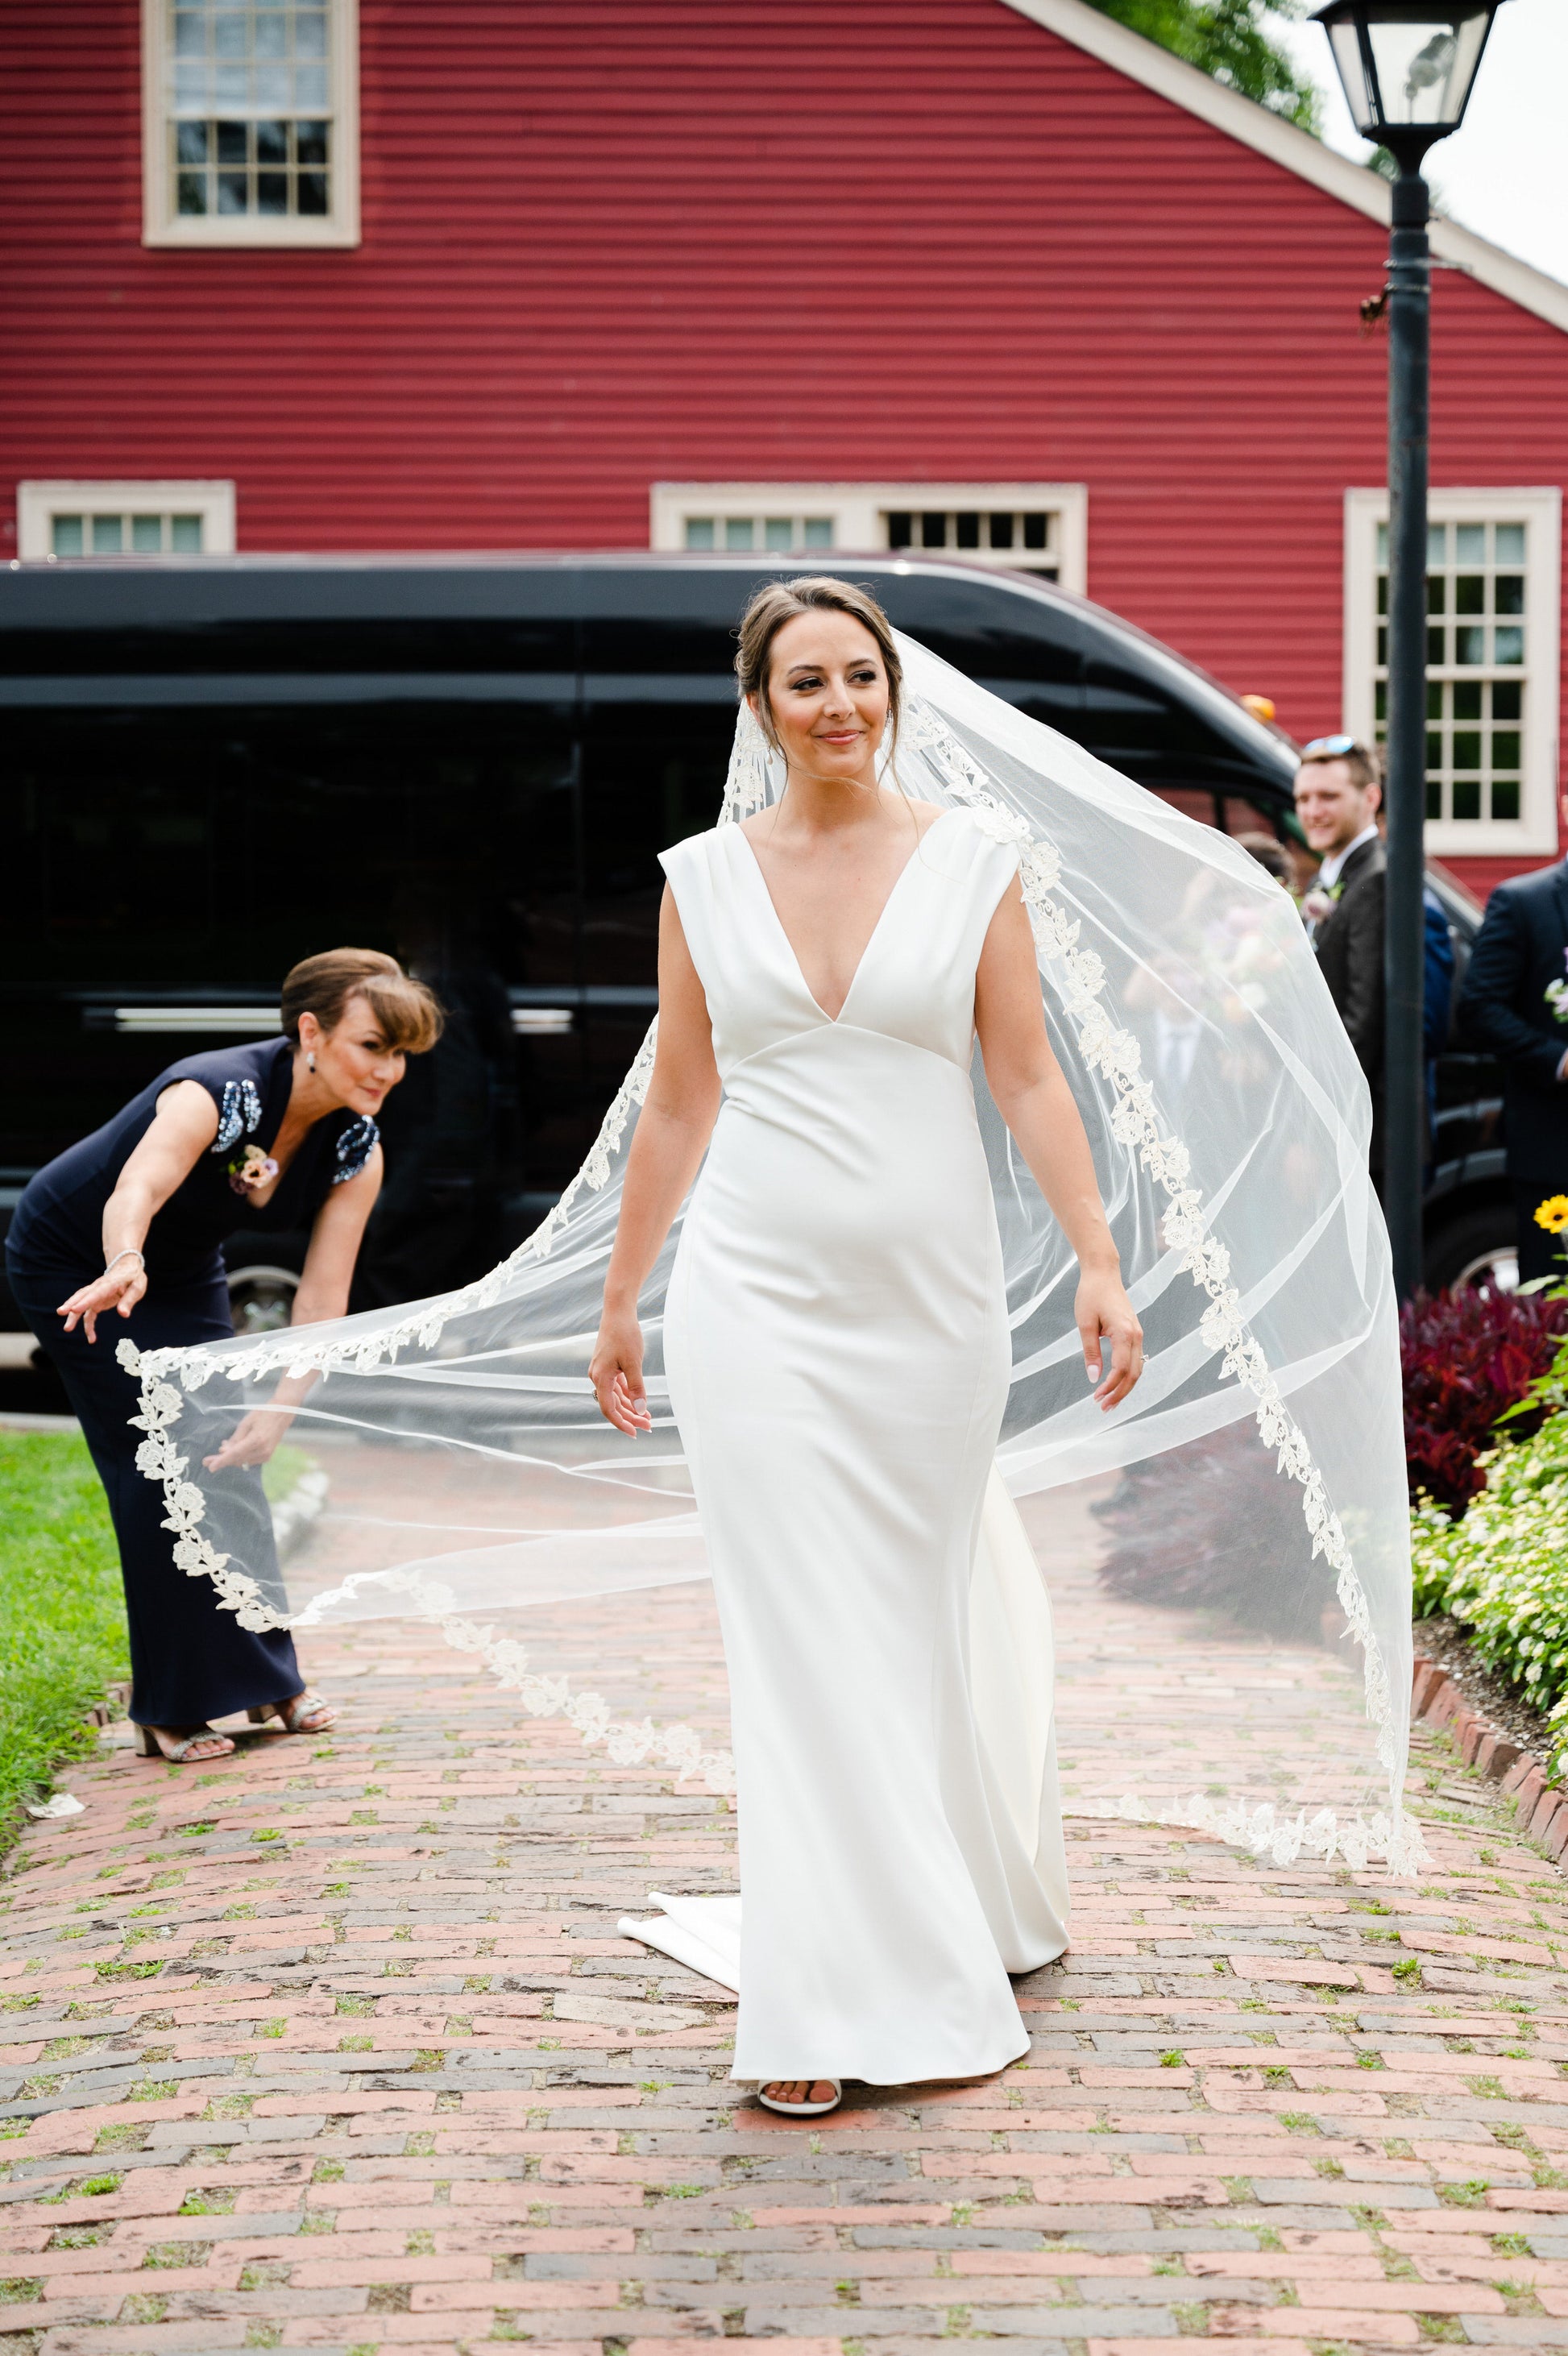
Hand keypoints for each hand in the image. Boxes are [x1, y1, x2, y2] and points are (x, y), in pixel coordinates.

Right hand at [58, 1260, 146, 1343]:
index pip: (95, 1293)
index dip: (84, 1301)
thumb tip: (123, 1314)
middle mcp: (98, 1288)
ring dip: (74, 1316)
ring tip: (67, 1328)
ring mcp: (95, 1295)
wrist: (127, 1269)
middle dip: (71, 1305)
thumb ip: (129, 1300)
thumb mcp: (137, 1287)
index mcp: (109, 1283)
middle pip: (82, 1296)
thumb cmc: (133, 1278)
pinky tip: (91, 1338)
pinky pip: (89, 1314)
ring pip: (81, 1304)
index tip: (74, 1309)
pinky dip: (88, 1325)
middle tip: (60, 1313)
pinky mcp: (96, 1301)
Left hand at [203, 1409, 288, 1470]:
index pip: (235, 1454)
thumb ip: (235, 1438)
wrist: (283, 1414)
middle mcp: (262, 1450)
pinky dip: (239, 1457)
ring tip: (222, 1448)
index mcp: (257, 1440)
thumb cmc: (263, 1414)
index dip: (221, 1461)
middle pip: (237, 1460)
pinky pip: (248, 1460)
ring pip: (242, 1461)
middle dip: (222, 1460)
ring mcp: (266, 1455)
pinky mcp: (267, 1456)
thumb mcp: (246, 1422)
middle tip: (207, 1461)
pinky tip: (233, 1449)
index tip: (210, 1467)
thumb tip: (223, 1451)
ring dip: (230, 1458)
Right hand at [589, 1310, 651, 1435]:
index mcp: (601, 1377)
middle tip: (649, 1426)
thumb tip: (641, 1410)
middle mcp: (598, 1376)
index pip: (609, 1409)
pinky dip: (629, 1395)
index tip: (635, 1433)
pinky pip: (618, 1386)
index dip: (621, 1423)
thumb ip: (637, 1387)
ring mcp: (602, 1371)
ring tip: (647, 1418)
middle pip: (614, 1404)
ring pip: (616, 1396)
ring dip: (631, 1407)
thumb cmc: (625, 1335)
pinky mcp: (608, 1365)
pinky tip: (640, 1401)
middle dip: (631, 1417)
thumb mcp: (634, 1363)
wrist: (618, 1312)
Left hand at [1075, 1266, 1142, 1410]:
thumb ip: (1091, 1352)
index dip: (1110, 1387)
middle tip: (1104, 1408)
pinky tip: (1115, 1384)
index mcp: (1124, 1333)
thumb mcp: (1085, 1324)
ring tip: (1109, 1401)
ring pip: (1138, 1369)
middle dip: (1120, 1394)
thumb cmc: (1091, 1295)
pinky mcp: (1134, 1333)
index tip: (1096, 1398)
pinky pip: (1136, 1360)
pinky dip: (1128, 1375)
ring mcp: (1138, 1334)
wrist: (1103, 1273)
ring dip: (1125, 1387)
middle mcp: (1136, 1335)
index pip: (1121, 1369)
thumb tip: (1093, 1379)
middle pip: (1134, 1374)